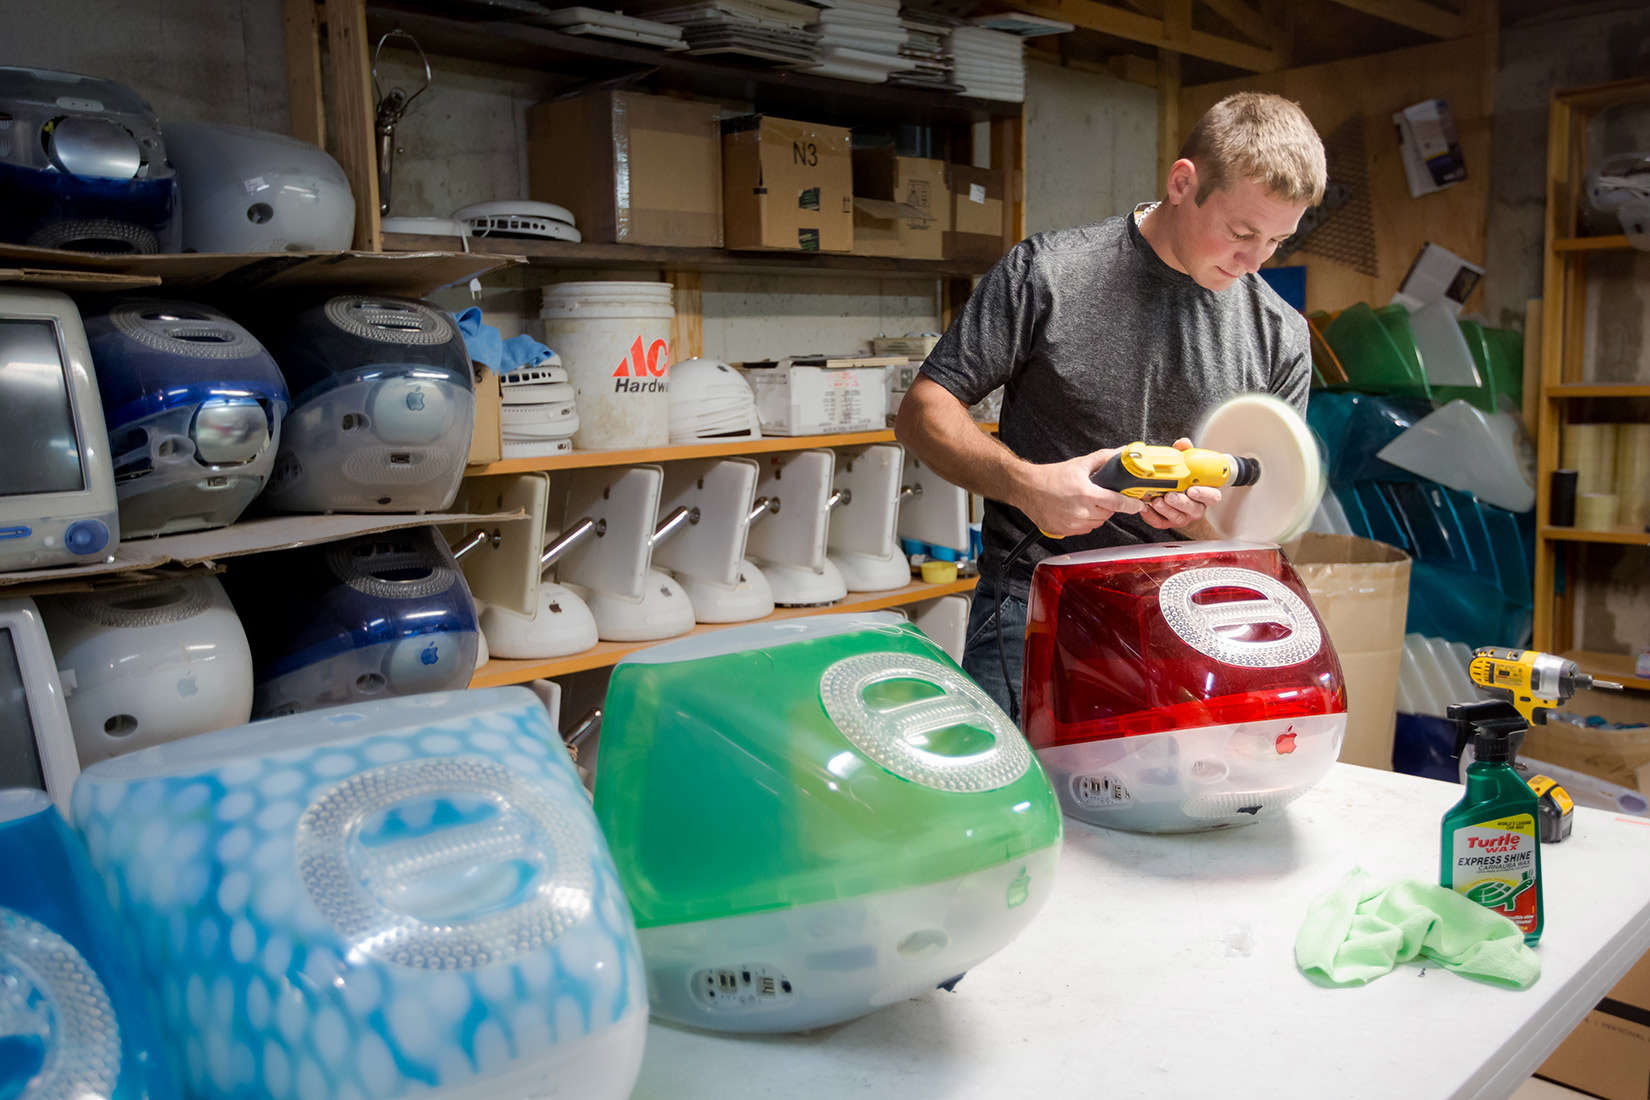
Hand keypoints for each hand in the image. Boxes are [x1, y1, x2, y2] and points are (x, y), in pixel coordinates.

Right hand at [1020, 446, 1144, 537]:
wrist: (1026, 488)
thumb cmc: (1050, 476)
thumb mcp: (1079, 464)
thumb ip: (1103, 459)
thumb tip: (1120, 452)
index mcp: (1086, 494)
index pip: (1117, 503)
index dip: (1131, 504)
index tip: (1138, 504)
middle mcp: (1080, 512)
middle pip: (1108, 513)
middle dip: (1108, 505)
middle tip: (1099, 496)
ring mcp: (1072, 524)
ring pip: (1097, 523)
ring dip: (1097, 514)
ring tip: (1086, 502)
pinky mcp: (1064, 531)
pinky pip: (1084, 529)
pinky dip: (1086, 522)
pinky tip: (1077, 511)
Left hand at [1137, 438, 1221, 530]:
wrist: (1174, 499)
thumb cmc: (1183, 482)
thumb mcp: (1186, 465)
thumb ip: (1185, 453)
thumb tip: (1183, 443)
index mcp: (1204, 494)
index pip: (1212, 496)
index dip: (1204, 494)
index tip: (1192, 489)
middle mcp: (1195, 507)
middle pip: (1194, 508)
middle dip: (1181, 502)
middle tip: (1170, 495)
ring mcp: (1182, 516)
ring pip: (1177, 517)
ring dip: (1166, 509)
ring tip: (1157, 500)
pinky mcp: (1167, 522)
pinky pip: (1160, 522)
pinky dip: (1152, 516)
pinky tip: (1145, 507)